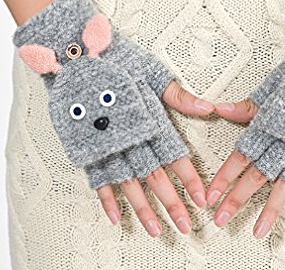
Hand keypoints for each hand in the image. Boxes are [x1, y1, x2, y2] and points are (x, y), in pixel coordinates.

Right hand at [14, 0, 214, 235]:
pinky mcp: (87, 147)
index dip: (189, 178)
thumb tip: (209, 109)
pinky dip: (106, 198)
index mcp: (149, 120)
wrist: (76, 55)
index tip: (201, 199)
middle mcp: (129, 137)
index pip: (174, 156)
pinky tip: (116, 217)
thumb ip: (179, 96)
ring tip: (155, 230)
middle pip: (154, 176)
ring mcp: (106, 144)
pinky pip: (96, 177)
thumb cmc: (119, 61)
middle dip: (171, 203)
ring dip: (142, 209)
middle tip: (185, 226)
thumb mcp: (153, 73)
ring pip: (128, 184)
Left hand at [208, 0, 284, 236]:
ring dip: (271, 209)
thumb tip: (219, 110)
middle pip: (259, 174)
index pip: (242, 154)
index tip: (211, 194)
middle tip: (222, 219)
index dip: (225, 176)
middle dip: (238, 198)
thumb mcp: (276, 84)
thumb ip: (249, 106)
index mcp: (272, 121)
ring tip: (258, 231)